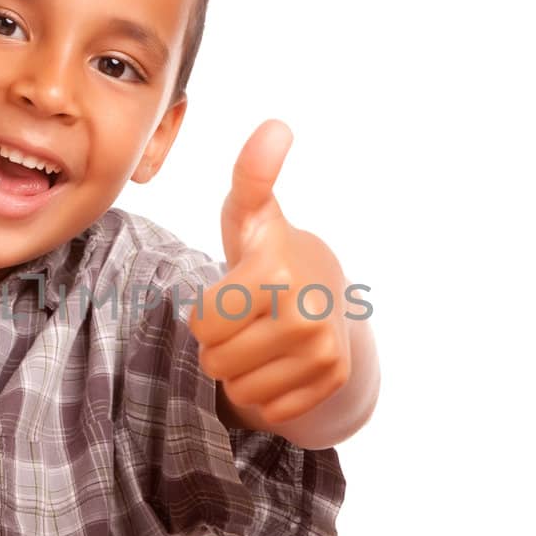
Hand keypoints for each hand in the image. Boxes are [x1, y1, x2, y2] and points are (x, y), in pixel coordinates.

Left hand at [191, 119, 351, 425]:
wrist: (327, 292)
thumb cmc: (269, 251)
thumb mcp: (251, 214)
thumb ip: (251, 175)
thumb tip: (276, 125)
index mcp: (274, 273)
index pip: (203, 325)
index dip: (206, 314)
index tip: (229, 295)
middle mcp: (306, 314)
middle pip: (217, 361)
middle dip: (220, 346)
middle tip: (245, 321)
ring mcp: (323, 352)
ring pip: (241, 390)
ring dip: (240, 371)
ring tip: (260, 341)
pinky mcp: (331, 380)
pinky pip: (269, 409)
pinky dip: (267, 393)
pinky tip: (280, 362)